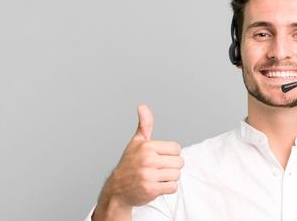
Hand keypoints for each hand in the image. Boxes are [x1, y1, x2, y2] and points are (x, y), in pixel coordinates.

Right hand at [93, 105, 183, 219]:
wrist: (117, 190)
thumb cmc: (129, 164)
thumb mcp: (136, 142)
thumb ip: (144, 125)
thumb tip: (142, 106)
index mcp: (147, 146)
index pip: (176, 148)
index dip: (171, 154)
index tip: (159, 158)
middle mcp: (148, 160)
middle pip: (179, 162)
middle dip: (172, 167)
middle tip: (158, 169)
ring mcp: (149, 175)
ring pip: (177, 175)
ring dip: (169, 178)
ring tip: (156, 177)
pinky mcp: (151, 189)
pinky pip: (173, 187)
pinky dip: (167, 188)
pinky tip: (156, 185)